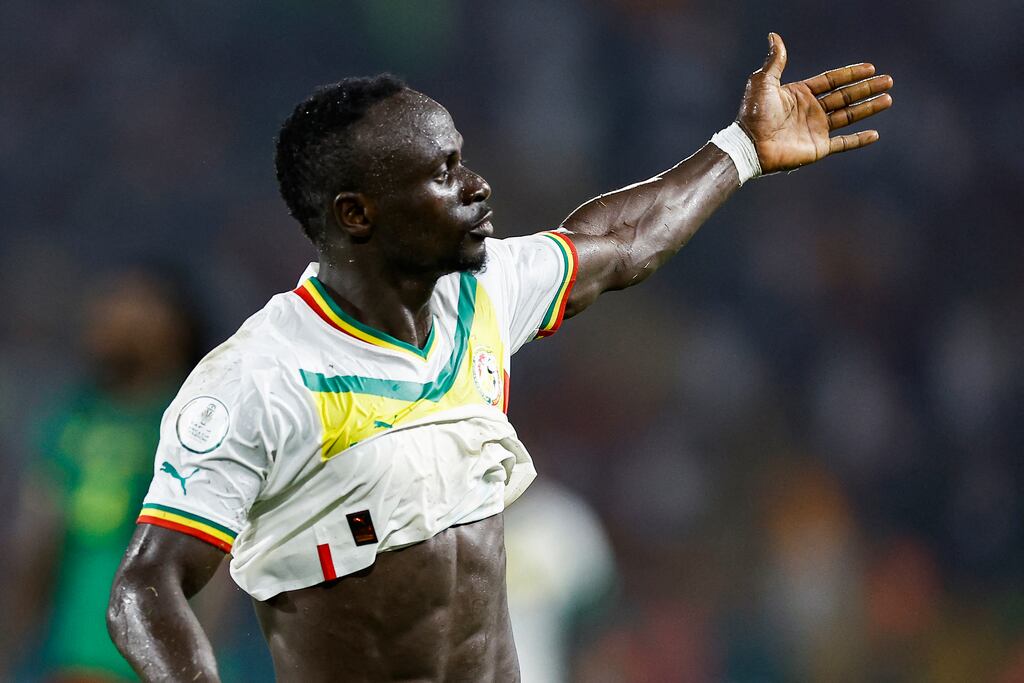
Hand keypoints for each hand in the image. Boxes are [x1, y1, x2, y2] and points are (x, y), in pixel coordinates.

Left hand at [736, 33, 892, 172]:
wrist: (750, 145)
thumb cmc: (754, 113)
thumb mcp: (763, 82)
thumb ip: (775, 61)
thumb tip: (774, 36)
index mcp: (800, 94)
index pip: (831, 81)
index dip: (850, 74)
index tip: (870, 67)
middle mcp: (811, 110)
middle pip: (845, 96)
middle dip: (867, 88)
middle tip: (888, 80)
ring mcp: (816, 129)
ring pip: (849, 116)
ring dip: (868, 108)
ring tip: (888, 98)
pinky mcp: (818, 148)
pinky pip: (843, 143)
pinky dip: (859, 140)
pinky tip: (875, 134)